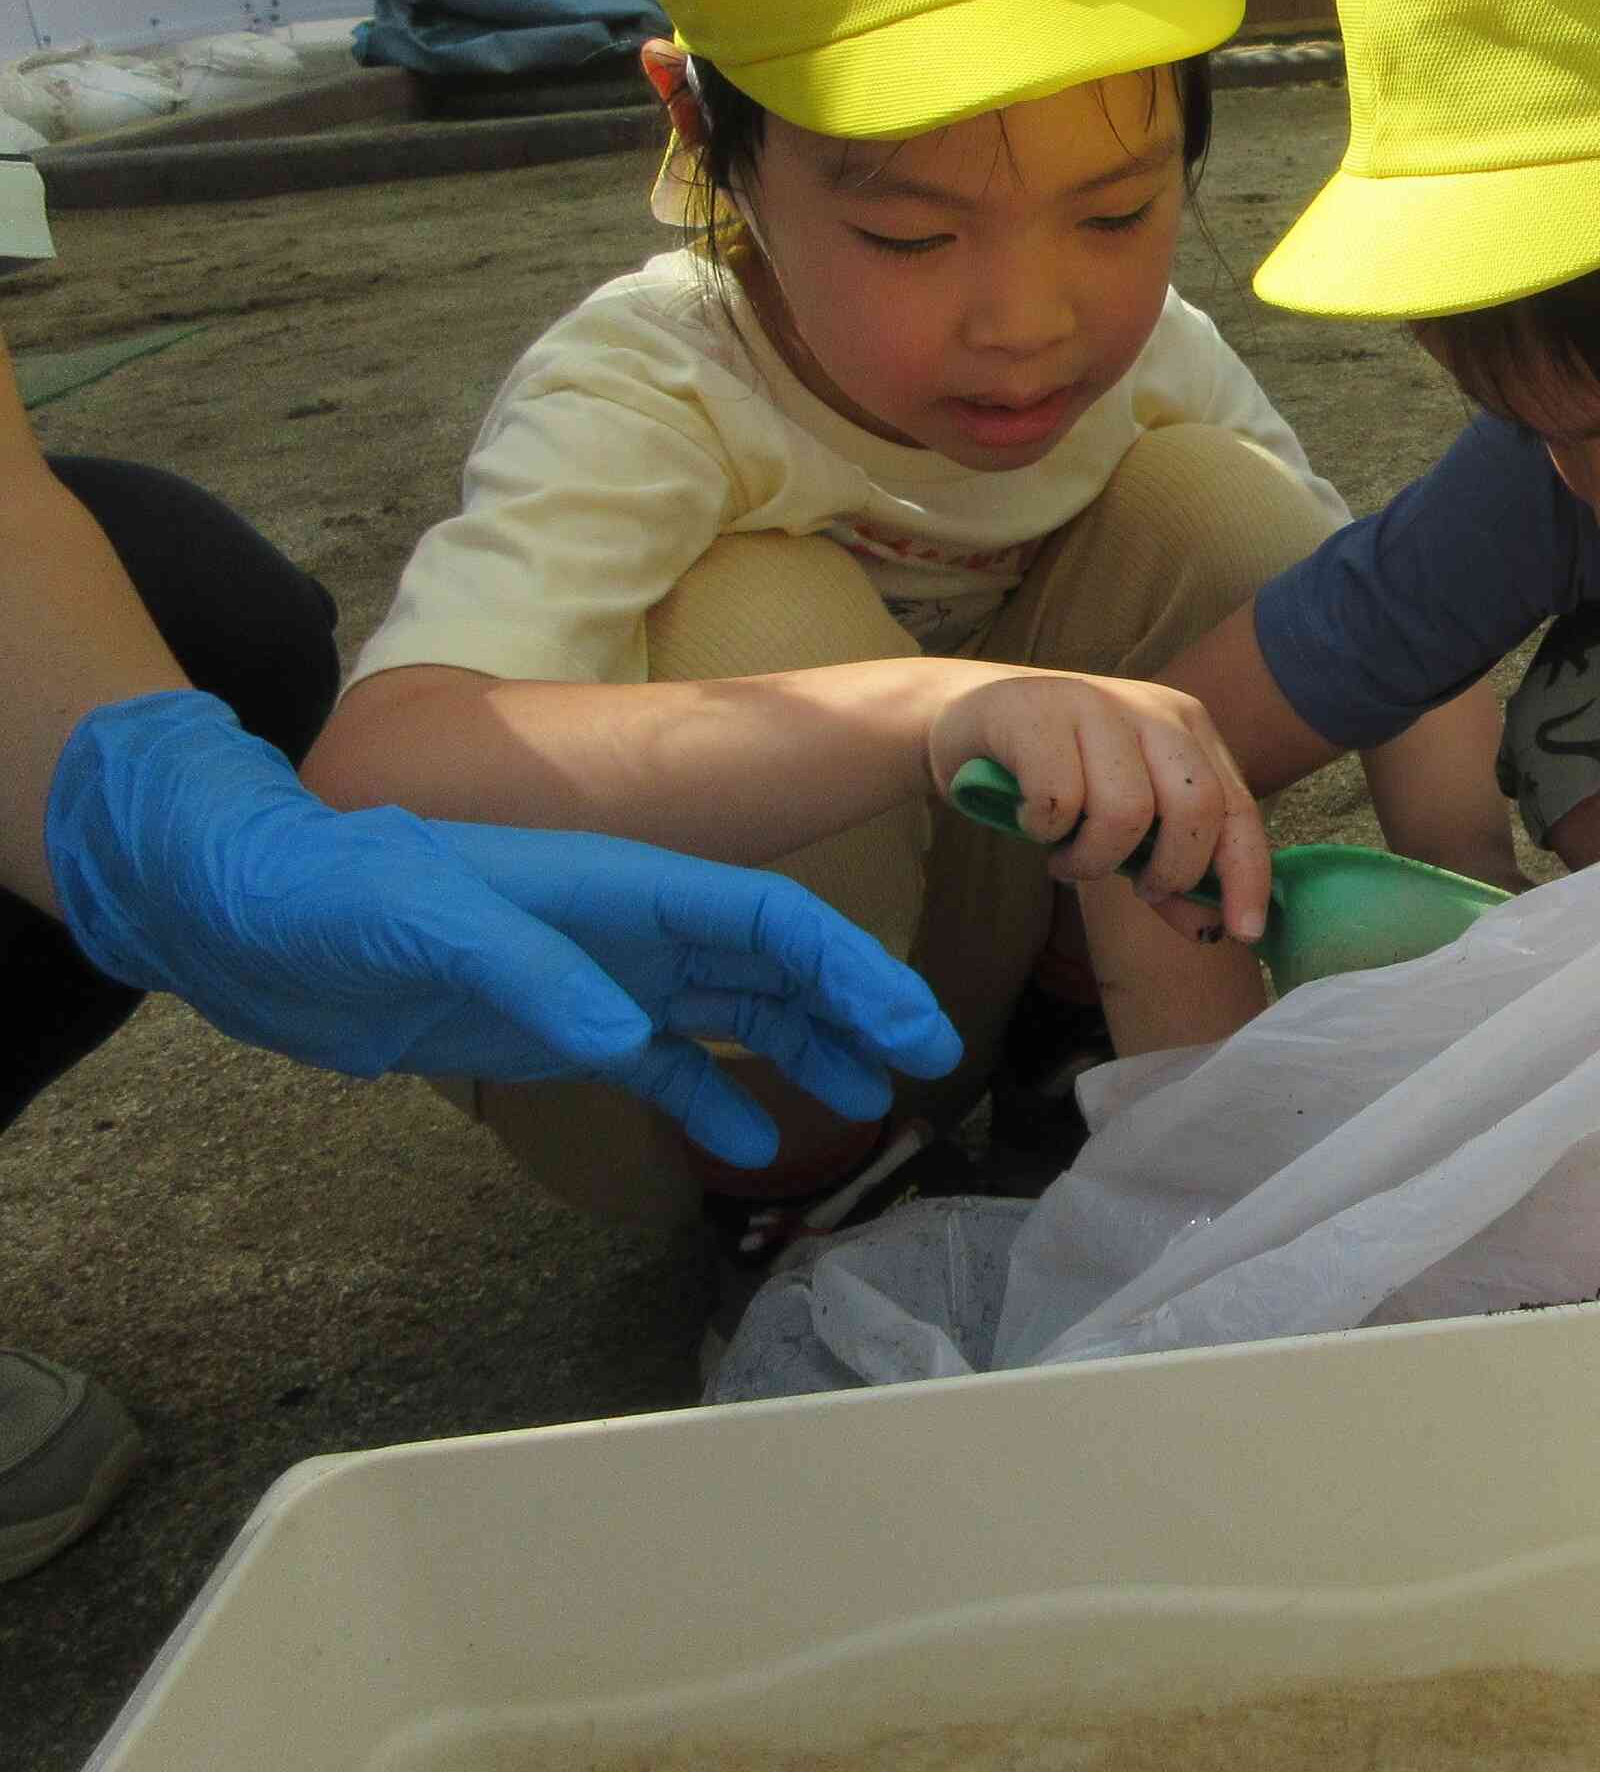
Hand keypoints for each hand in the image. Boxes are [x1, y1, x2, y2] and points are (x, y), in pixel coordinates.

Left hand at [44, 691, 962, 1166]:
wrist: (242, 918)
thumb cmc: (330, 894)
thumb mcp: (426, 921)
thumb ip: (532, 972)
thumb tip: (633, 1038)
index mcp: (619, 886)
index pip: (763, 917)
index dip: (845, 963)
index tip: (907, 1020)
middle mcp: (627, 928)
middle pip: (770, 961)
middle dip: (850, 1006)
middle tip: (922, 1064)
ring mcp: (595, 979)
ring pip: (730, 1012)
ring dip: (799, 1051)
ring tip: (864, 1104)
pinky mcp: (552, 1030)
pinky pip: (657, 1065)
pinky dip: (708, 1099)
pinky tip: (748, 1148)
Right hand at [927, 671, 1270, 940]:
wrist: (968, 715)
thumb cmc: (1057, 775)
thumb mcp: (1121, 819)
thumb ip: (1166, 865)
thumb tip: (1209, 929)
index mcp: (1188, 729)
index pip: (1237, 808)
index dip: (1247, 874)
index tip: (1245, 931)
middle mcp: (1152, 710)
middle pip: (1195, 808)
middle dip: (1170, 870)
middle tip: (1137, 887)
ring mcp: (1095, 704)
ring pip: (1127, 811)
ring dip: (1094, 860)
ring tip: (1068, 858)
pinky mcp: (1038, 714)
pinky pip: (1059, 801)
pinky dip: (1045, 831)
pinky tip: (1032, 821)